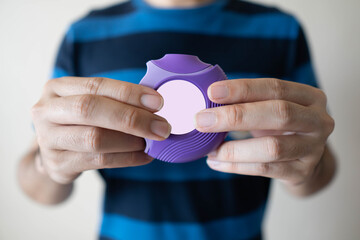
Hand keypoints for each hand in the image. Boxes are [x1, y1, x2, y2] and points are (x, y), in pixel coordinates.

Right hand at [31, 77, 170, 183]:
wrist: (54, 153)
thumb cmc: (80, 122)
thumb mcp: (90, 104)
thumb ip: (115, 101)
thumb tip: (155, 105)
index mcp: (57, 88)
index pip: (96, 85)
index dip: (129, 92)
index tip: (158, 101)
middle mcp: (46, 111)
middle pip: (90, 109)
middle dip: (132, 118)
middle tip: (162, 127)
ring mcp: (48, 139)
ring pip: (95, 138)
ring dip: (131, 140)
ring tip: (152, 141)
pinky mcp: (58, 164)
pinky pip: (99, 161)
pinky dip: (128, 158)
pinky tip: (144, 156)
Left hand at [195, 78, 333, 185]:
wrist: (304, 160)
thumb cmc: (280, 127)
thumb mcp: (271, 108)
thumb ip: (248, 102)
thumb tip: (207, 100)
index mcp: (310, 97)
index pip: (275, 87)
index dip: (242, 89)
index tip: (212, 92)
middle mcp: (318, 121)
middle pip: (279, 114)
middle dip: (235, 116)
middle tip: (201, 120)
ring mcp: (313, 149)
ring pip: (272, 148)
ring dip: (234, 149)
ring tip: (209, 149)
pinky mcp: (301, 172)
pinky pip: (265, 169)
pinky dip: (236, 166)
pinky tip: (216, 162)